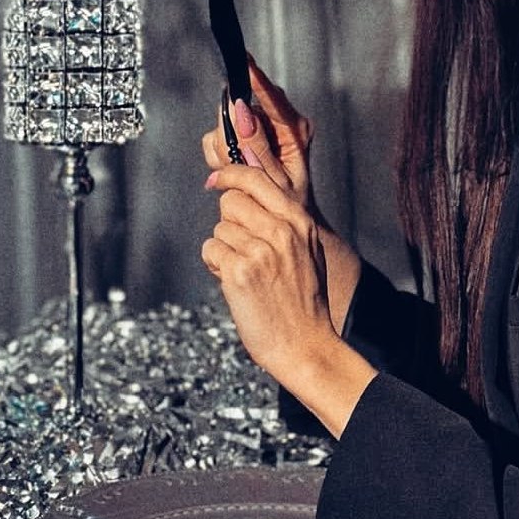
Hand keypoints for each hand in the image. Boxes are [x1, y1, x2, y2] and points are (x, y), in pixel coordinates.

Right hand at [201, 57, 313, 208]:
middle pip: (242, 109)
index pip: (272, 98)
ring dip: (224, 148)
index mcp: (295, 130)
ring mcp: (262, 128)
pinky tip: (231, 168)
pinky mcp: (247, 136)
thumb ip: (256, 147)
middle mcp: (279, 123)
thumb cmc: (288, 204)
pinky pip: (220, 136)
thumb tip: (241, 114)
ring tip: (236, 170)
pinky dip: (220, 153)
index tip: (243, 61)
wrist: (285, 219)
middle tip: (233, 160)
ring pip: (226, 123)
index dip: (255, 79)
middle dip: (231, 134)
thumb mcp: (275, 180)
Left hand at [203, 162, 330, 375]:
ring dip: (225, 249)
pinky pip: (211, 251)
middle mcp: (281, 230)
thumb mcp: (307, 249)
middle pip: (231, 201)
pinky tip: (235, 283)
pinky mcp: (239, 272)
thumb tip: (250, 191)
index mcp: (299, 221)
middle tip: (243, 246)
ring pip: (219, 229)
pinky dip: (216, 266)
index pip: (256, 178)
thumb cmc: (304, 300)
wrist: (305, 344)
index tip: (217, 179)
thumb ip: (284, 218)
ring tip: (246, 272)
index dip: (231, 175)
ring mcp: (260, 251)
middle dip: (230, 222)